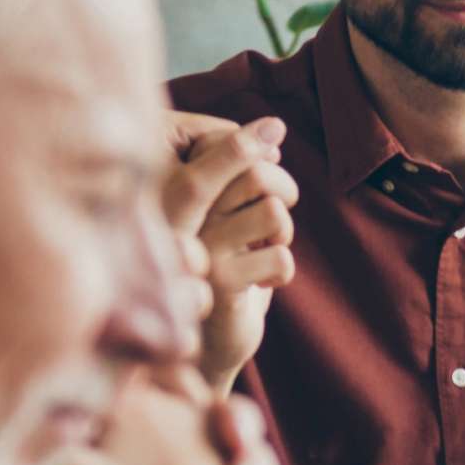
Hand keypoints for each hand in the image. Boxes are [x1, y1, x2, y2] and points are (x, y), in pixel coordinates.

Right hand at [165, 113, 298, 393]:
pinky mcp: (221, 282)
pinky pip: (280, 257)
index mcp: (180, 189)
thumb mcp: (226, 211)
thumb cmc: (222, 262)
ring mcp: (200, 247)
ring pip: (272, 212)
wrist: (205, 336)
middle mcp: (184, 214)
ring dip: (283, 233)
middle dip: (284, 188)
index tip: (273, 142)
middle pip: (255, 172)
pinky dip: (284, 271)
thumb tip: (272, 128)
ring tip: (265, 249)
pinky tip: (262, 282)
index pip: (221, 145)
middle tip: (279, 209)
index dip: (255, 143)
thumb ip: (238, 174)